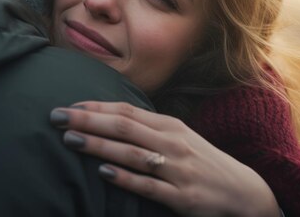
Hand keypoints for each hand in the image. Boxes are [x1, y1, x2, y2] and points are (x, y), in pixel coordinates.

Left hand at [50, 101, 280, 216]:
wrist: (243, 193)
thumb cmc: (203, 162)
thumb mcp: (180, 138)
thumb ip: (148, 129)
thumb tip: (110, 119)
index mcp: (170, 126)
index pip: (126, 110)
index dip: (96, 106)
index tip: (68, 104)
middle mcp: (172, 143)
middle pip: (124, 126)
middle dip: (87, 119)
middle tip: (56, 115)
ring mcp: (177, 169)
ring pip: (132, 152)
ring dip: (99, 144)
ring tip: (70, 139)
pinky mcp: (181, 197)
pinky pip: (148, 185)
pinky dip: (124, 178)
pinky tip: (103, 172)